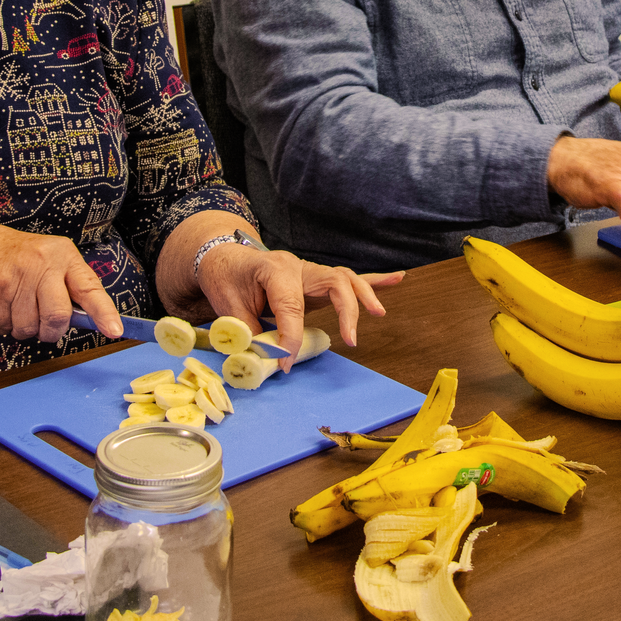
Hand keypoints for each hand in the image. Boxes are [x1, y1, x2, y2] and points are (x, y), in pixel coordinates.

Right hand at [0, 222, 117, 343]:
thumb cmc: (18, 260)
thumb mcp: (50, 262)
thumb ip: (68, 288)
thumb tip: (88, 322)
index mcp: (64, 255)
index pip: (90, 288)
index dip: (104, 312)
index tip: (115, 330)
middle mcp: (44, 262)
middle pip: (58, 316)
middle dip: (50, 331)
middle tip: (44, 327)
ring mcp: (19, 274)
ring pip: (29, 326)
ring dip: (23, 329)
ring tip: (17, 310)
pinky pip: (6, 325)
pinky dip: (3, 325)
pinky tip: (1, 307)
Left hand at [199, 243, 403, 369]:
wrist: (222, 256)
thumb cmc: (225, 278)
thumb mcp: (227, 306)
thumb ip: (249, 332)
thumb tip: (267, 359)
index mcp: (275, 269)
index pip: (292, 305)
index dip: (290, 337)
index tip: (285, 364)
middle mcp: (298, 266)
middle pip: (334, 281)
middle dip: (347, 311)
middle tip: (350, 341)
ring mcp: (309, 271)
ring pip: (345, 278)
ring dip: (365, 296)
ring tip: (379, 313)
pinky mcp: (315, 280)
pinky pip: (348, 278)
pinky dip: (374, 280)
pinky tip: (398, 279)